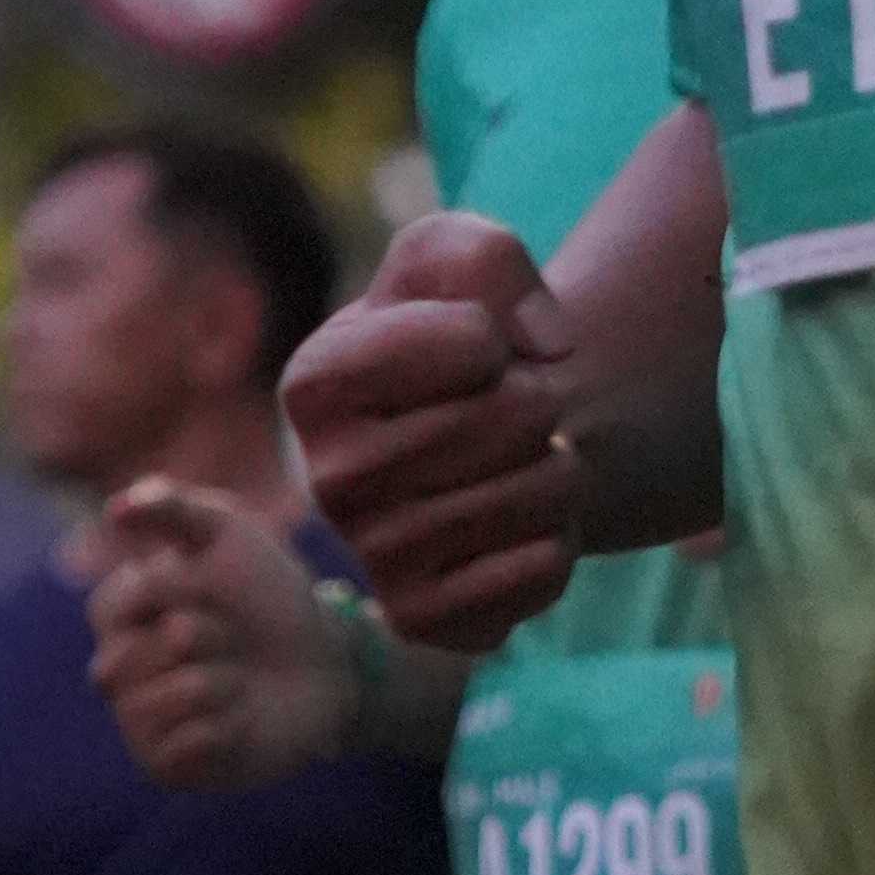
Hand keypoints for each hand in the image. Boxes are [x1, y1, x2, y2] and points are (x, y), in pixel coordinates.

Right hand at [86, 477, 347, 790]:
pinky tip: (243, 720)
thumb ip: (172, 507)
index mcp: (122, 619)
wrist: (326, 660)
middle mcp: (121, 672)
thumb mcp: (229, 533)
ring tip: (241, 681)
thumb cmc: (271, 595)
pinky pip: (181, 749)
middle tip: (230, 637)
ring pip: (156, 705)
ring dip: (218, 685)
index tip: (206, 584)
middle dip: (197, 639)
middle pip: (125, 661)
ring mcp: (140, 722)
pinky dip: (225, 728)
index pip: (107, 609)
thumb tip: (113, 509)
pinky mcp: (169, 766)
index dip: (166, 596)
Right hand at [281, 213, 581, 656]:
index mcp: (314, 382)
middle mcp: (328, 479)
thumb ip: (484, 257)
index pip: (474, 342)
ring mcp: (373, 557)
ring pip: (537, 495)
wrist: (488, 438)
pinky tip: (517, 527)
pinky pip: (540, 570)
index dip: (500, 333)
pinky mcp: (425, 618)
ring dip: (560, 470)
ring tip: (520, 464)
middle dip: (542, 401)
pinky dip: (558, 539)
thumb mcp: (457, 257)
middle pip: (513, 417)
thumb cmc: (462, 339)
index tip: (476, 348)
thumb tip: (542, 344)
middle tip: (513, 412)